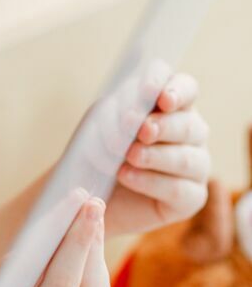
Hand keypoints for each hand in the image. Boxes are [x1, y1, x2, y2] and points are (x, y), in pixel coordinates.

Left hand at [103, 72, 210, 238]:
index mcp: (173, 105)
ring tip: (129, 156)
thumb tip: (132, 115)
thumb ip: (117, 112)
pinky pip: (177, 189)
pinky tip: (126, 176)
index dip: (177, 90)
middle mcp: (191, 133)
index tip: (161, 98)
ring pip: (186, 159)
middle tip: (141, 130)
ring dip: (154, 156)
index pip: (187, 88)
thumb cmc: (101, 146)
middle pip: (189, 125)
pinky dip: (149, 181)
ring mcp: (196, 166)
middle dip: (163, 126)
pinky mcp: (192, 197)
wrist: (91, 189)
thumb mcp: (101, 122)